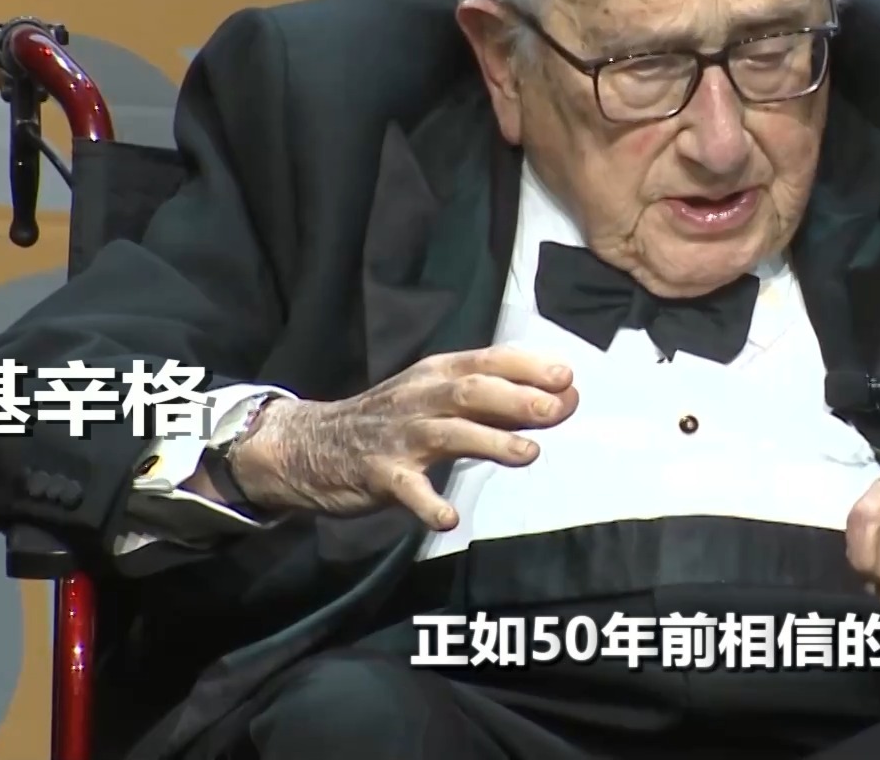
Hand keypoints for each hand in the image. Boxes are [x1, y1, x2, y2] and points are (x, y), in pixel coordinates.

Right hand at [230, 347, 577, 524]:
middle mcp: (420, 398)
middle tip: (557, 409)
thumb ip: (502, 402)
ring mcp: (399, 436)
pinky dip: (428, 504)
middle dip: (516, 398)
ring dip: (489, 442)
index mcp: (438, 374)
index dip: (527, 367)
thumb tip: (566, 399)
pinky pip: (407, 489)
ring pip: (448, 434)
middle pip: (471, 392)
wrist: (312, 444)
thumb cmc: (395, 420)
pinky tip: (450, 518)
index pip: (487, 361)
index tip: (567, 377)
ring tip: (529, 454)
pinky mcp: (379, 474)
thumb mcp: (442, 399)